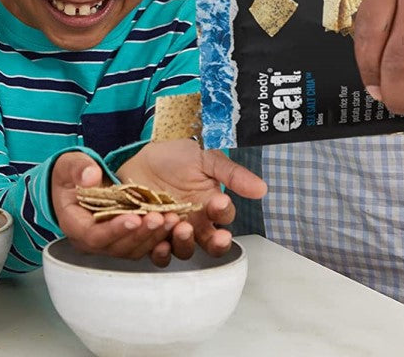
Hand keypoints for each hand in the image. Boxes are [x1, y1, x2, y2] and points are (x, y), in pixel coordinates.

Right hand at [52, 151, 177, 262]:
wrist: (75, 183)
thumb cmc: (70, 176)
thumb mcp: (68, 165)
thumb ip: (78, 169)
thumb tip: (90, 177)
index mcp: (75, 226)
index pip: (95, 236)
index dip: (115, 230)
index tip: (133, 217)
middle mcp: (93, 241)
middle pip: (118, 247)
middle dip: (141, 234)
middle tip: (159, 218)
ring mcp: (111, 242)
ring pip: (134, 249)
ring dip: (154, 237)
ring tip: (171, 219)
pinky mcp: (126, 239)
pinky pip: (143, 245)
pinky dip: (159, 237)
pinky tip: (175, 225)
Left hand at [116, 139, 266, 262]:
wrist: (142, 153)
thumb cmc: (176, 155)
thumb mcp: (206, 158)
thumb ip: (232, 174)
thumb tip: (261, 189)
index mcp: (210, 206)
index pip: (224, 218)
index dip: (223, 213)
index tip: (219, 201)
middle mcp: (196, 222)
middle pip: (210, 245)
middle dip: (210, 242)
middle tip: (196, 226)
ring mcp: (173, 230)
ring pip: (184, 250)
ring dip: (182, 243)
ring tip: (176, 225)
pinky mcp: (151, 233)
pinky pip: (156, 250)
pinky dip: (157, 247)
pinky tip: (155, 237)